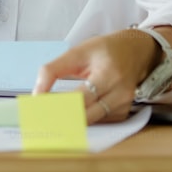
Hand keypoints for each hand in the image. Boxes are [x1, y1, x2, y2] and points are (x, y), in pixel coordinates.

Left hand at [31, 30, 160, 124]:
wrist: (134, 51)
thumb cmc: (104, 50)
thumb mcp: (77, 52)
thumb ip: (53, 70)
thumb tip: (37, 92)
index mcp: (108, 73)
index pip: (80, 98)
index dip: (59, 105)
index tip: (40, 108)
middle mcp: (120, 92)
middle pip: (87, 115)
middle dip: (62, 117)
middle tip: (42, 116)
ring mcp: (124, 105)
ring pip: (92, 121)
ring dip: (72, 119)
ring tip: (53, 115)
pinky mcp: (124, 112)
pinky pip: (100, 121)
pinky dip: (85, 118)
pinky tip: (74, 112)